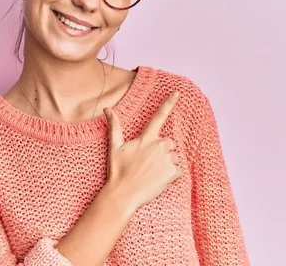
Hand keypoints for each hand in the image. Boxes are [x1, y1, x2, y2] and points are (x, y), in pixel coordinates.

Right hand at [103, 91, 182, 210]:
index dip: (169, 103)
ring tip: (151, 172)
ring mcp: (166, 160)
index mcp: (146, 138)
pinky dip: (171, 174)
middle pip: (169, 142)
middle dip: (162, 150)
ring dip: (167, 163)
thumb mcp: (114, 147)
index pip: (159, 116)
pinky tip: (158, 179)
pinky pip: (178, 170)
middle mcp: (159, 146)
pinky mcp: (172, 173)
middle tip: (148, 162)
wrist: (123, 194)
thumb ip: (114, 126)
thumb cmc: (118, 170)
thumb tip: (107, 108)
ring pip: (174, 157)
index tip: (178, 92)